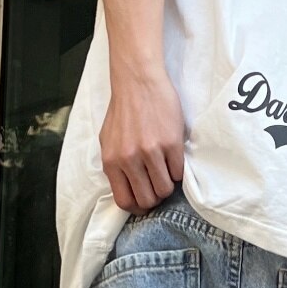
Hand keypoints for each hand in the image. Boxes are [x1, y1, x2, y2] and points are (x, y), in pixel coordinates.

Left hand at [100, 65, 185, 212]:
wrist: (138, 80)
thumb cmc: (123, 110)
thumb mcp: (108, 141)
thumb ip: (115, 166)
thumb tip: (127, 188)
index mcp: (112, 162)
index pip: (125, 201)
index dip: (137, 207)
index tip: (144, 201)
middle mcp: (130, 160)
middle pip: (147, 200)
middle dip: (155, 197)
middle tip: (158, 185)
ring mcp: (151, 152)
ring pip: (165, 189)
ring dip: (168, 184)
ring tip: (166, 170)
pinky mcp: (171, 143)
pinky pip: (178, 172)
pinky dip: (177, 170)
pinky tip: (173, 157)